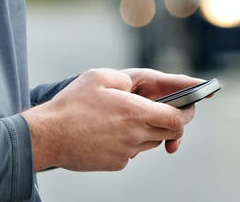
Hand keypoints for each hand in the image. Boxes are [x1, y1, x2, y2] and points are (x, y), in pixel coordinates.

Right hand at [21, 68, 195, 172]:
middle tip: (167, 109)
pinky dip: (128, 140)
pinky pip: (131, 151)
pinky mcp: (115, 163)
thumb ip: (126, 79)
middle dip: (172, 121)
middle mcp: (135, 135)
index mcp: (135, 112)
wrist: (49, 135)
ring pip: (150, 141)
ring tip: (128, 114)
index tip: (190, 105)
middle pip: (168, 132)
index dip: (187, 111)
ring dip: (148, 129)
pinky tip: (109, 129)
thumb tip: (138, 87)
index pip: (177, 118)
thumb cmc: (73, 103)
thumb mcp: (99, 76)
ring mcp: (126, 152)